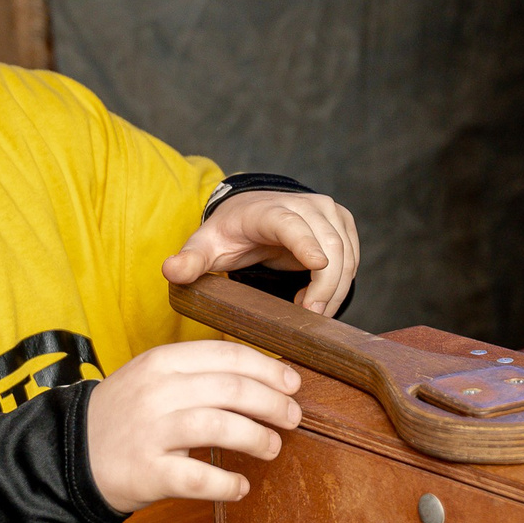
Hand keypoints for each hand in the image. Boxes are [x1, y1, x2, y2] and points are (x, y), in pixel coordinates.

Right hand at [86, 340, 303, 513]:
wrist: (69, 453)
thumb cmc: (125, 416)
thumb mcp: (153, 377)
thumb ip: (198, 372)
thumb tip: (263, 376)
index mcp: (162, 362)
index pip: (227, 356)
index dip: (268, 368)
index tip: (292, 383)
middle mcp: (156, 392)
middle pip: (231, 389)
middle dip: (273, 403)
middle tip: (293, 417)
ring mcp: (150, 432)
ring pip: (219, 427)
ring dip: (257, 438)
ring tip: (272, 447)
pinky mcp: (146, 472)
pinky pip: (197, 477)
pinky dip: (226, 483)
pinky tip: (241, 486)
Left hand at [162, 190, 359, 315]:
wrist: (253, 213)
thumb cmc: (229, 233)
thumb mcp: (206, 246)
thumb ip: (190, 260)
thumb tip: (170, 270)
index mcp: (267, 210)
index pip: (291, 225)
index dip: (305, 243)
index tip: (318, 264)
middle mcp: (303, 205)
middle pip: (328, 247)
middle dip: (324, 287)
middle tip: (308, 317)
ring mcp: (328, 212)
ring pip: (346, 256)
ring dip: (333, 291)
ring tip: (307, 311)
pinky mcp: (343, 223)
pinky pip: (353, 260)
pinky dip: (339, 285)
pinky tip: (316, 298)